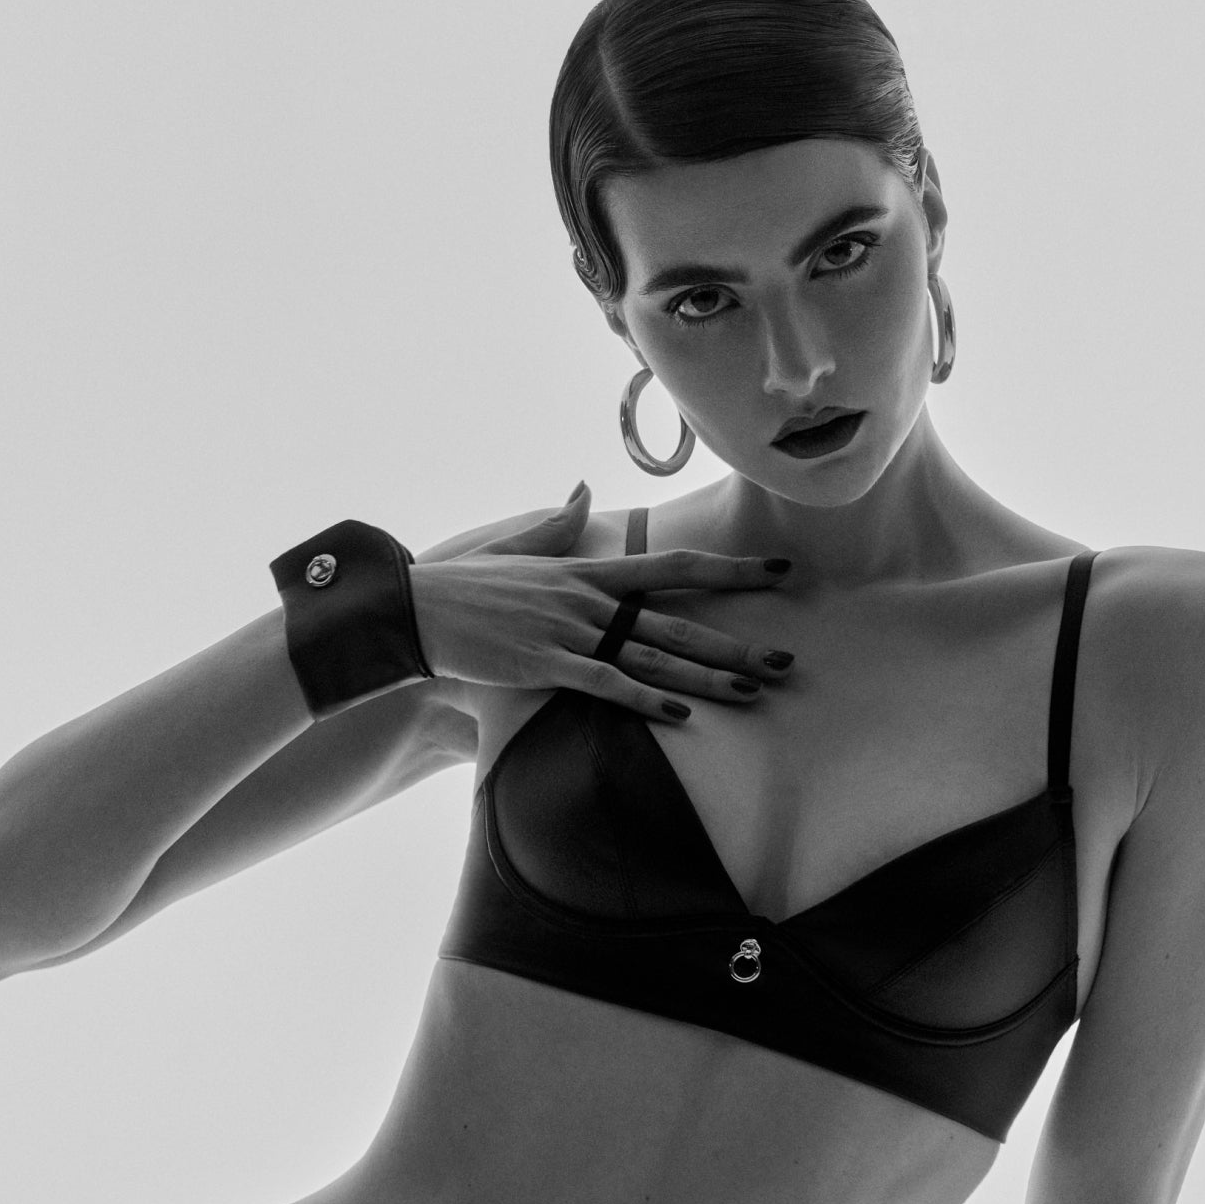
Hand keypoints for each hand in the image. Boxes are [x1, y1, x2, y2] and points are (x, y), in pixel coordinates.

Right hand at [411, 482, 795, 720]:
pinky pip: (605, 684)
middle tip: (788, 659)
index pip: (677, 566)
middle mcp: (590, 600)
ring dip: (707, 676)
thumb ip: (560, 522)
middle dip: (738, 641)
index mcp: (590, 571)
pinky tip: (680, 714)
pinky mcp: (545, 665)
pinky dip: (643, 698)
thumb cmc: (466, 585)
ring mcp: (570, 632)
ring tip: (755, 690)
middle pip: (679, 619)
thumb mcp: (518, 546)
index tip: (778, 572)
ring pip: (653, 655)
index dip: (732, 570)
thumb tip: (585, 489)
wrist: (416, 608)